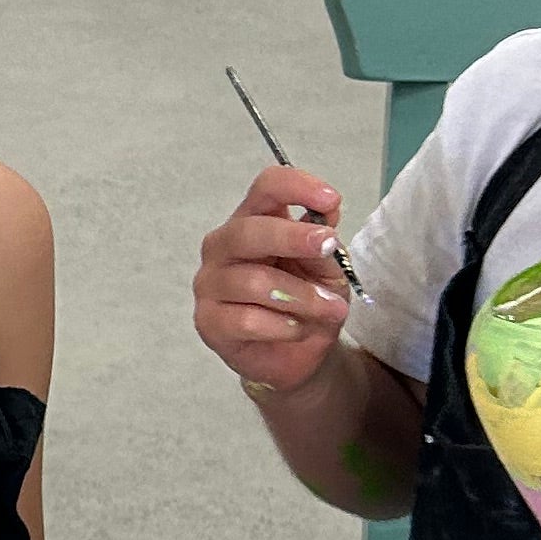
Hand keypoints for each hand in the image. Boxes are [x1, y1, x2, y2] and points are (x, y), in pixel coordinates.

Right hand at [195, 167, 354, 395]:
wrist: (298, 353)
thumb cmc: (307, 301)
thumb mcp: (327, 269)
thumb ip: (322, 245)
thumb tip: (325, 217)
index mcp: (253, 221)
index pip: (265, 188)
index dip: (297, 186)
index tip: (331, 199)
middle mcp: (224, 246)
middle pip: (249, 230)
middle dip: (293, 237)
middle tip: (329, 246)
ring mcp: (210, 284)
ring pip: (253, 281)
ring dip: (303, 296)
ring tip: (331, 309)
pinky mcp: (208, 321)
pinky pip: (246, 320)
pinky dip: (283, 325)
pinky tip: (298, 329)